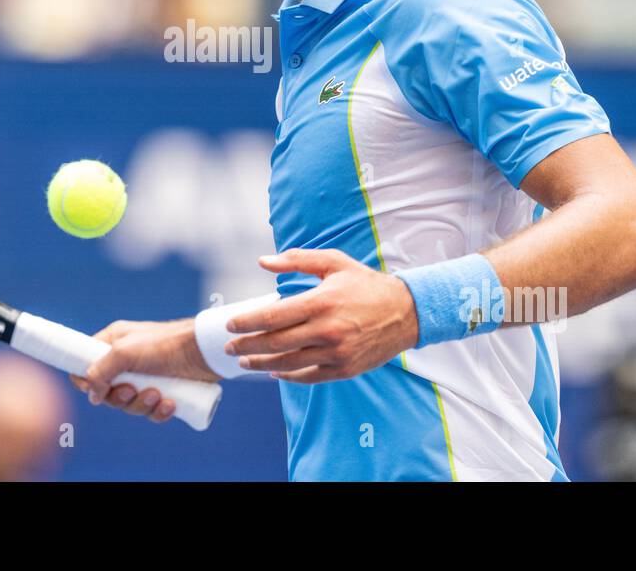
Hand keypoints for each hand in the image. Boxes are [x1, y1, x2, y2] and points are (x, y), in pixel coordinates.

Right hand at [70, 318, 217, 423]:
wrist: (205, 351)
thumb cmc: (164, 344)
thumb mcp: (125, 352)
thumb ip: (101, 370)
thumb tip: (92, 395)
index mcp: (113, 344)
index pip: (85, 365)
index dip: (85, 381)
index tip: (95, 390)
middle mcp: (127, 361)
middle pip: (107, 392)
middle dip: (120, 397)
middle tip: (133, 390)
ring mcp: (145, 377)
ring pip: (130, 404)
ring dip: (142, 405)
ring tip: (158, 395)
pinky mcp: (164, 391)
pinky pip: (151, 411)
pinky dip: (158, 412)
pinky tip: (170, 405)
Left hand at [224, 249, 418, 383]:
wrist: (406, 312)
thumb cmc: (365, 284)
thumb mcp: (334, 263)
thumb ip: (296, 260)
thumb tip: (263, 261)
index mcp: (320, 301)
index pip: (272, 315)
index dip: (247, 322)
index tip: (230, 324)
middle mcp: (326, 330)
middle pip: (275, 343)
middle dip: (247, 346)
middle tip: (229, 347)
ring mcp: (336, 352)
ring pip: (288, 363)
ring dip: (261, 364)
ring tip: (244, 362)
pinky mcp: (344, 369)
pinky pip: (308, 376)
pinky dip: (288, 375)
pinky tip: (274, 371)